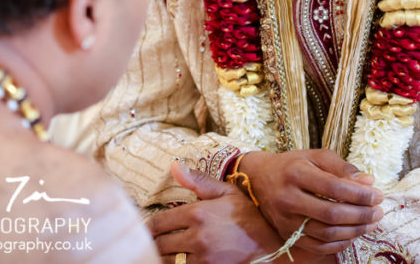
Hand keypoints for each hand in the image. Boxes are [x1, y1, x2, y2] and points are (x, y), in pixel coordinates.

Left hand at [148, 161, 334, 263]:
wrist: (272, 244)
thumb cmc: (249, 216)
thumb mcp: (226, 192)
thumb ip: (198, 181)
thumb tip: (173, 165)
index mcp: (198, 213)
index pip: (159, 223)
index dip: (149, 227)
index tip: (147, 228)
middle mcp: (197, 237)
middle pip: (160, 244)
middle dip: (154, 242)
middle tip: (152, 241)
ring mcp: (202, 258)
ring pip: (169, 261)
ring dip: (163, 256)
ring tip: (163, 251)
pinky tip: (178, 260)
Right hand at [237, 149, 382, 252]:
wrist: (259, 178)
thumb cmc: (292, 165)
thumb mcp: (315, 157)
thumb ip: (342, 167)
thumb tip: (368, 182)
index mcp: (296, 173)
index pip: (334, 187)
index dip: (360, 194)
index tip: (377, 195)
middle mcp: (288, 198)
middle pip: (332, 214)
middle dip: (361, 215)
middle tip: (378, 211)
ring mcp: (286, 220)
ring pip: (326, 233)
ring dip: (354, 231)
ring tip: (371, 223)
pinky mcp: (286, 234)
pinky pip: (318, 246)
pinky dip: (339, 243)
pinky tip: (352, 234)